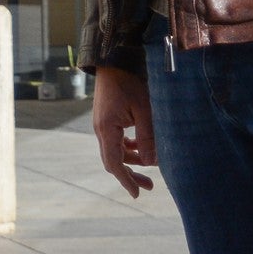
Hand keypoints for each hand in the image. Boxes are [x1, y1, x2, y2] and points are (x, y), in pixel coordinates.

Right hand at [91, 68, 155, 197]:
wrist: (114, 60)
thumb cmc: (130, 82)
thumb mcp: (144, 110)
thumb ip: (147, 137)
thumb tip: (151, 163)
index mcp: (107, 129)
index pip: (114, 163)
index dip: (125, 180)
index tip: (137, 194)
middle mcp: (101, 129)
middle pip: (113, 160)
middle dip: (130, 174)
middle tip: (148, 186)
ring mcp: (103, 123)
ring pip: (115, 150)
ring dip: (131, 161)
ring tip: (149, 168)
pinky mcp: (108, 118)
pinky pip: (116, 140)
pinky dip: (128, 148)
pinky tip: (141, 148)